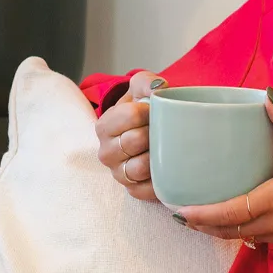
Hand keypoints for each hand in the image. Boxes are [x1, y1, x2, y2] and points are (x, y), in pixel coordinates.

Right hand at [95, 70, 165, 202]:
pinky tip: (168, 168)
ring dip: (157, 156)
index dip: (148, 111)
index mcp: (104, 126)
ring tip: (166, 146)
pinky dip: (159, 180)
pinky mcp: (133, 190)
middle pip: (135, 141)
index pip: (129, 116)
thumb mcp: (142, 89)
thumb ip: (147, 82)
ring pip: (140, 167)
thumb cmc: (143, 110)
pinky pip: (146, 190)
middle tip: (164, 128)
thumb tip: (158, 89)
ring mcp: (118, 173)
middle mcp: (106, 152)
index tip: (156, 110)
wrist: (149, 132)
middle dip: (154, 132)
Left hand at [177, 90, 272, 254]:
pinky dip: (242, 231)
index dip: (202, 215)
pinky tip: (235, 220)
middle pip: (228, 230)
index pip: (229, 213)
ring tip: (199, 218)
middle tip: (181, 215)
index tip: (180, 211)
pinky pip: (260, 239)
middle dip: (202, 225)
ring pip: (243, 237)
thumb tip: (266, 96)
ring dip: (220, 230)